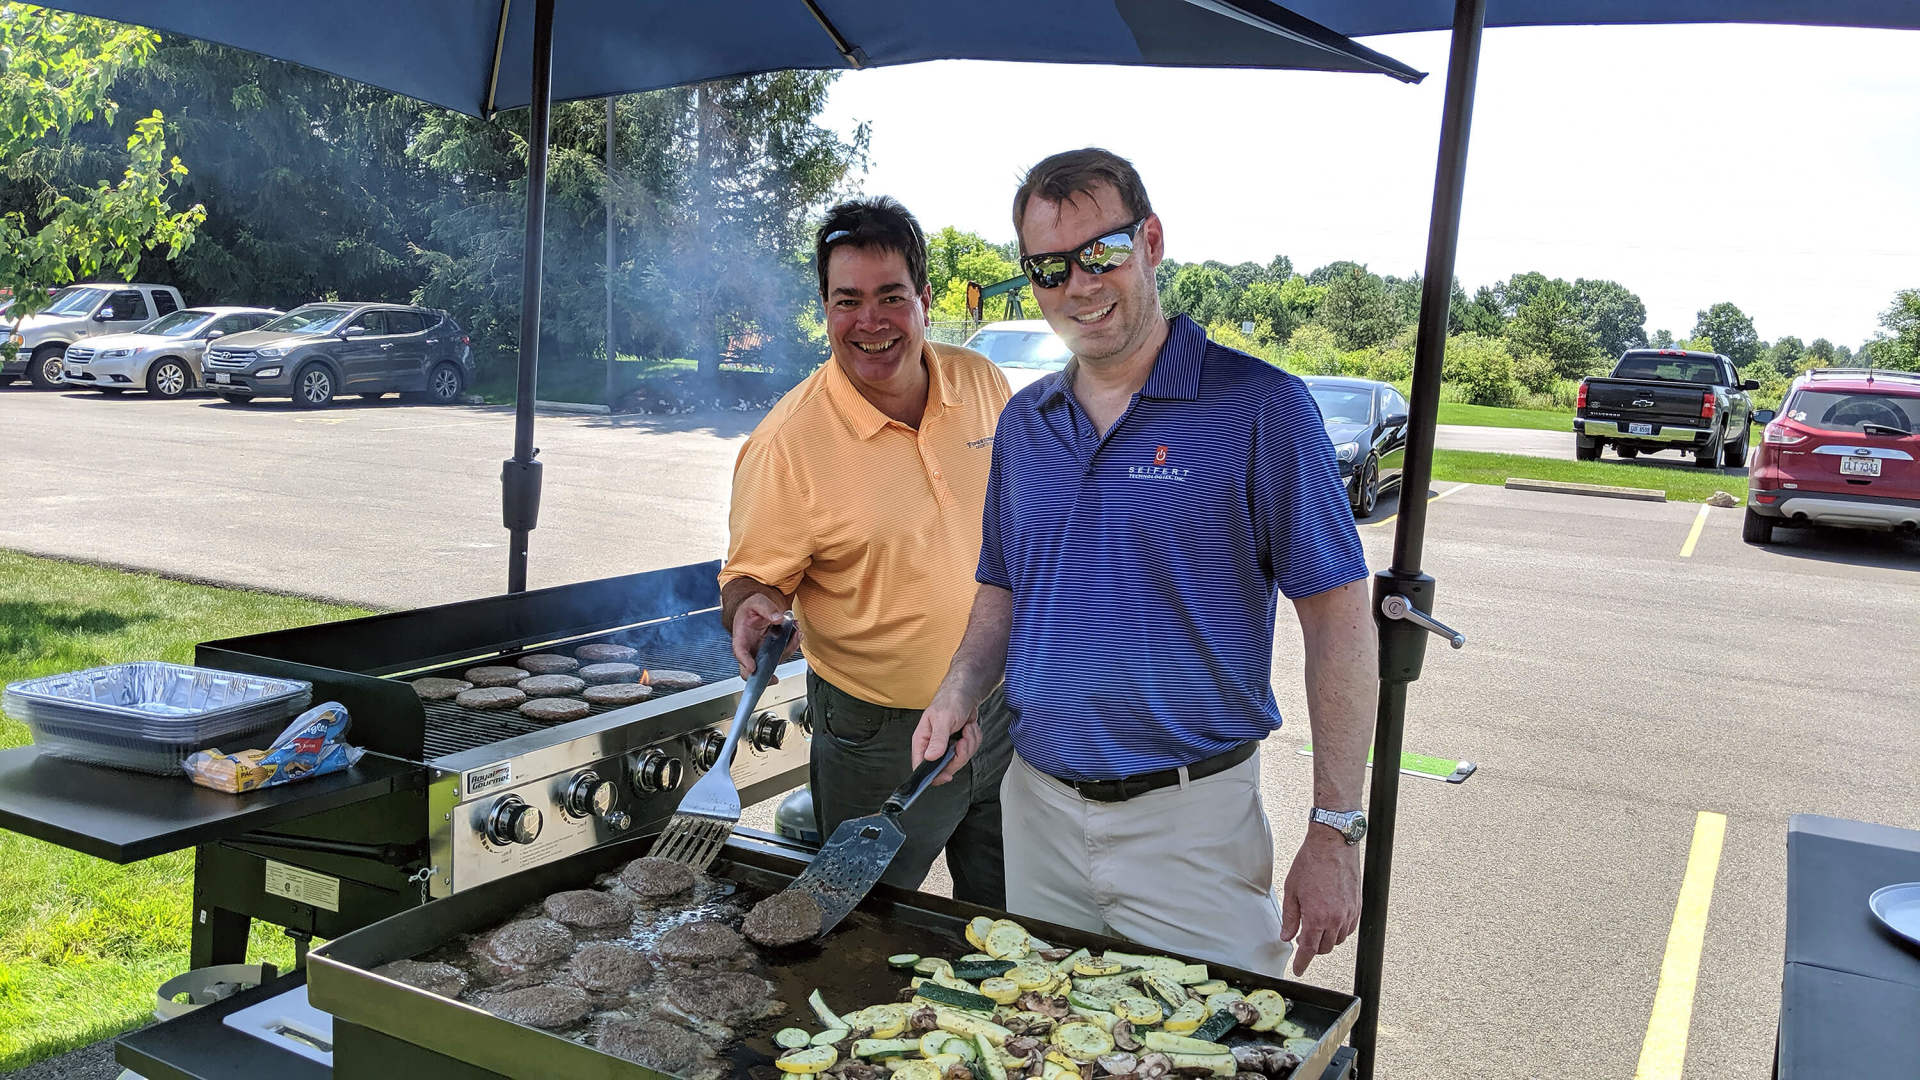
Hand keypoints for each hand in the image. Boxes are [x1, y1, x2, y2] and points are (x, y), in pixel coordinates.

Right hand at [729, 593, 795, 681]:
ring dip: (788, 649)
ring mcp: (762, 652)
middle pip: (752, 669)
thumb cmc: (751, 608)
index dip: (745, 662)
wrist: (756, 609)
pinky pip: (784, 653)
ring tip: (796, 632)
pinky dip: (793, 645)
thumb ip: (766, 608)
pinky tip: (796, 632)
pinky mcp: (773, 652)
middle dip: (764, 675)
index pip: (740, 652)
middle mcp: (751, 649)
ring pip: (774, 661)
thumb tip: (778, 618)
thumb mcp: (757, 602)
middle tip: (773, 678)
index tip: (752, 667)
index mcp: (741, 637)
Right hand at [911, 689, 979, 785]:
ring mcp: (947, 747)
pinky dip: (974, 739)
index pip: (920, 767)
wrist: (966, 694)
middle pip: (945, 767)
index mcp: (923, 741)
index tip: (947, 776)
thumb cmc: (950, 701)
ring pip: (960, 760)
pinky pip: (970, 752)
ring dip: (969, 743)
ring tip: (966, 728)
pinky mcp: (959, 745)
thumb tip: (930, 758)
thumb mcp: (943, 719)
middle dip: (959, 755)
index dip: (933, 776)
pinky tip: (969, 728)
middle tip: (962, 740)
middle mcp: (933, 746)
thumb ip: (937, 739)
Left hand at [1279, 830, 1361, 975]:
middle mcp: (1336, 918)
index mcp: (1317, 917)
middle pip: (1325, 947)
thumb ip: (1290, 917)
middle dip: (1313, 948)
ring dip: (1327, 939)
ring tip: (1316, 925)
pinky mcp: (1358, 906)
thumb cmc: (1310, 863)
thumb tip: (1287, 936)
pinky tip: (1330, 919)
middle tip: (1302, 938)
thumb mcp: (1291, 890)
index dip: (1302, 963)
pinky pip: (1349, 928)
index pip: (1309, 950)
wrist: (1333, 844)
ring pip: (1338, 939)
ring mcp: (1349, 913)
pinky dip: (1339, 930)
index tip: (1298, 970)